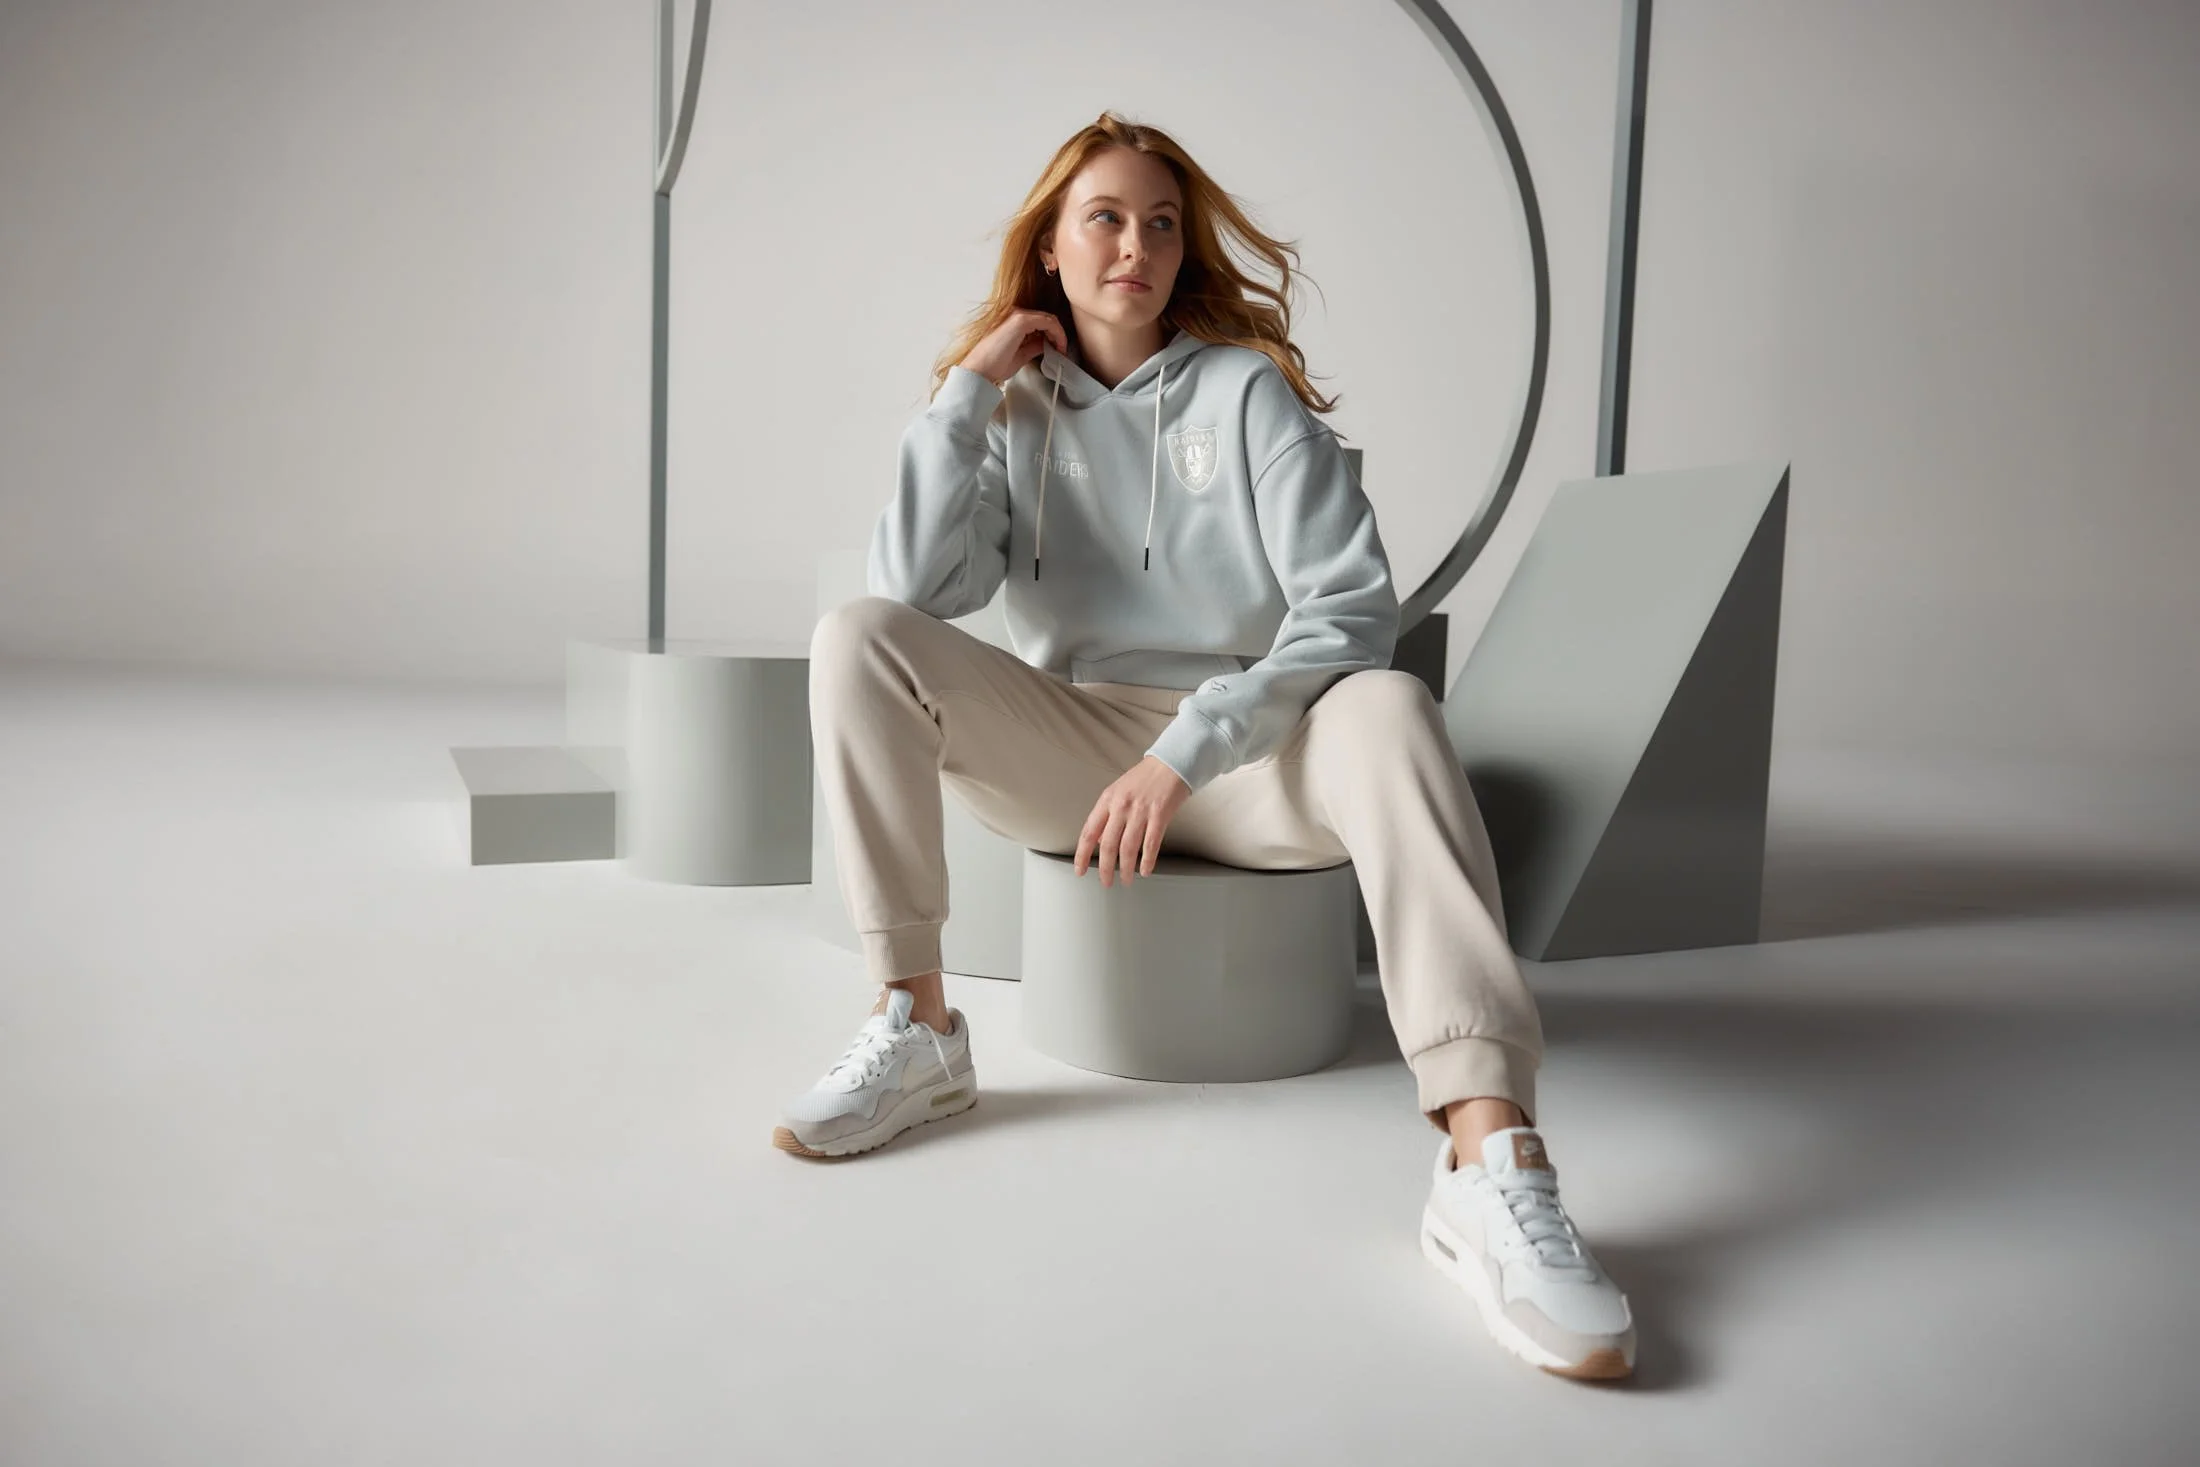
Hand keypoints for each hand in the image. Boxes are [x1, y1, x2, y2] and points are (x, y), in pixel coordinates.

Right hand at [960, 308, 1068, 388]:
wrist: (980, 370)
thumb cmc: (994, 365)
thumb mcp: (1021, 355)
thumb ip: (1035, 346)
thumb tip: (1048, 344)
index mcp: (1014, 322)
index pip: (1041, 323)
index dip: (1053, 335)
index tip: (1058, 351)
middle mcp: (1016, 314)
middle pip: (1047, 319)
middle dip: (1058, 334)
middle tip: (1062, 351)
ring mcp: (1018, 315)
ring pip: (1049, 319)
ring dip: (1059, 334)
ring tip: (1061, 351)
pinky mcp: (1021, 320)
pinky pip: (1047, 322)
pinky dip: (1057, 334)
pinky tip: (1058, 346)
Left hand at [1074, 756, 1191, 887]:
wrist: (1170, 763)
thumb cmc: (1144, 778)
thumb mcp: (1117, 792)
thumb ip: (1106, 815)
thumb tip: (1097, 841)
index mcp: (1107, 800)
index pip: (1088, 832)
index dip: (1082, 855)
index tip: (1079, 870)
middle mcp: (1121, 806)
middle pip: (1107, 845)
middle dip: (1105, 868)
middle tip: (1106, 882)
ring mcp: (1140, 811)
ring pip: (1128, 848)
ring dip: (1126, 869)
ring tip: (1126, 880)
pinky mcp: (1159, 814)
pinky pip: (1151, 844)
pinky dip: (1147, 861)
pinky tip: (1145, 870)